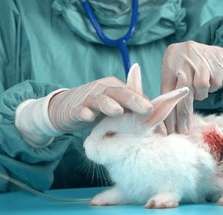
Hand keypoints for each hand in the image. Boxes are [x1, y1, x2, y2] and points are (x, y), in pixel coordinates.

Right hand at [15, 76, 152, 146]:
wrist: (63, 109)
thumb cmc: (96, 110)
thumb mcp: (115, 108)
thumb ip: (133, 110)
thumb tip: (159, 119)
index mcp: (116, 88)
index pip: (133, 94)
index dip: (146, 104)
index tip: (160, 117)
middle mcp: (102, 90)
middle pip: (120, 93)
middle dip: (134, 100)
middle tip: (148, 109)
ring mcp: (87, 99)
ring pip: (99, 99)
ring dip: (108, 105)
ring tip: (118, 111)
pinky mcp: (73, 110)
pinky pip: (79, 111)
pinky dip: (83, 112)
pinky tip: (88, 117)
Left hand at [161, 40, 222, 133]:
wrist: (212, 52)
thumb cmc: (188, 68)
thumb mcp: (175, 73)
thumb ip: (170, 91)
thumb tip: (166, 123)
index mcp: (170, 62)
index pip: (166, 92)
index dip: (168, 113)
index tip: (169, 130)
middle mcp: (184, 59)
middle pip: (183, 93)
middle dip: (182, 115)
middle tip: (182, 131)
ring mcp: (200, 60)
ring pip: (200, 89)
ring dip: (200, 95)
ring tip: (198, 91)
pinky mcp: (216, 63)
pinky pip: (213, 85)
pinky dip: (212, 87)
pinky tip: (210, 80)